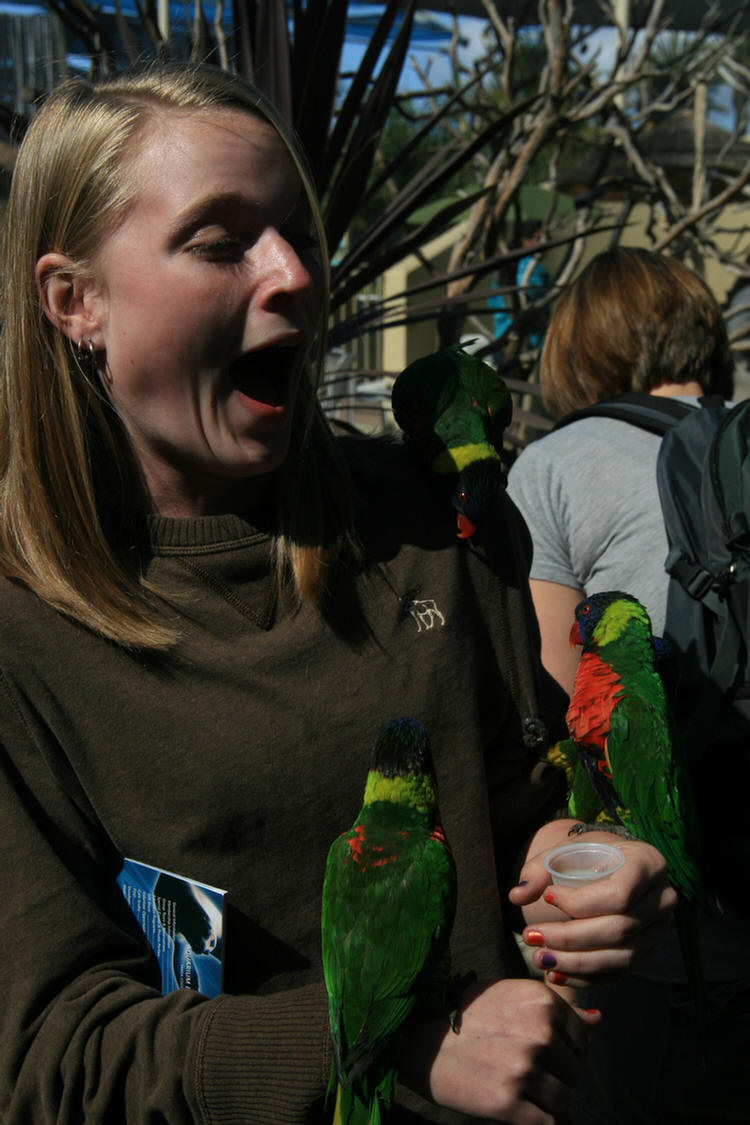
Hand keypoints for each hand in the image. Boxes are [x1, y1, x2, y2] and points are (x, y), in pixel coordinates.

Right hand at [399, 977, 599, 1122]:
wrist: (420, 1042)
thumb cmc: (465, 1016)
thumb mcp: (509, 997)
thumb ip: (556, 1010)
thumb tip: (598, 1023)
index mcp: (541, 1001)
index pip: (583, 1038)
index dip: (564, 1049)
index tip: (539, 1050)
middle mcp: (538, 1032)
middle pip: (576, 1071)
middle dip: (556, 1075)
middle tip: (522, 1070)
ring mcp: (525, 1069)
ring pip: (564, 1099)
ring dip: (546, 1100)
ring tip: (517, 1087)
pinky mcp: (509, 1104)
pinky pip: (547, 1123)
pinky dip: (536, 1120)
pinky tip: (515, 1106)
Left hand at [510, 825, 676, 988]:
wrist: (606, 864)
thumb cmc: (584, 855)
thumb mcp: (563, 852)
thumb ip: (539, 871)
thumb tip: (517, 894)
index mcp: (647, 862)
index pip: (620, 894)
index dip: (581, 902)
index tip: (547, 897)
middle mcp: (663, 897)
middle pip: (619, 930)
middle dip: (570, 938)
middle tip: (531, 936)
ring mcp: (659, 928)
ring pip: (621, 957)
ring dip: (576, 963)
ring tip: (539, 958)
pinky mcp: (647, 951)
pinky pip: (619, 972)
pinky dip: (586, 976)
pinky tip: (556, 973)